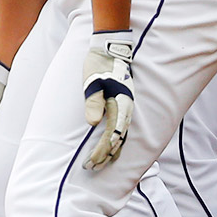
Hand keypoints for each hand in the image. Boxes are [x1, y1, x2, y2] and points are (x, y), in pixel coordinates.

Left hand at [82, 29, 134, 168]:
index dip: (101, 150)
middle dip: (105, 155)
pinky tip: (111, 148)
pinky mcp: (122, 105)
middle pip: (118, 139)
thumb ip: (93, 102)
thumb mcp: (92, 81)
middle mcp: (126, 108)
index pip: (111, 134)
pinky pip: (121, 128)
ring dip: (111, 150)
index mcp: (120, 104)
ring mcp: (125, 107)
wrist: (110, 48)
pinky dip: (116, 141)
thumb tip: (93, 123)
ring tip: (100, 163)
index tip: (90, 162)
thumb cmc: (98, 64)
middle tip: (90, 168)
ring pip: (121, 135)